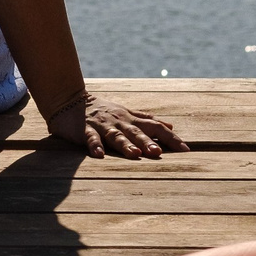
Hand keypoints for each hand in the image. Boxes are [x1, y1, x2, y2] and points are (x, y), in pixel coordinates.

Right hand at [45, 90, 187, 159]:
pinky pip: (91, 138)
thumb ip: (147, 119)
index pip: (155, 126)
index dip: (170, 138)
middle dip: (147, 142)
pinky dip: (95, 146)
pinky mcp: (85, 130)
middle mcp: (119, 122)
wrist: (69, 100)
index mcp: (130, 119)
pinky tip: (99, 155)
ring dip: (125, 144)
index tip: (185, 149)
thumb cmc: (102, 110)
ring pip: (116, 136)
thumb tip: (170, 126)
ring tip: (135, 154)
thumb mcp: (127, 113)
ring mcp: (102, 126)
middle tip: (159, 153)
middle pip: (136, 132)